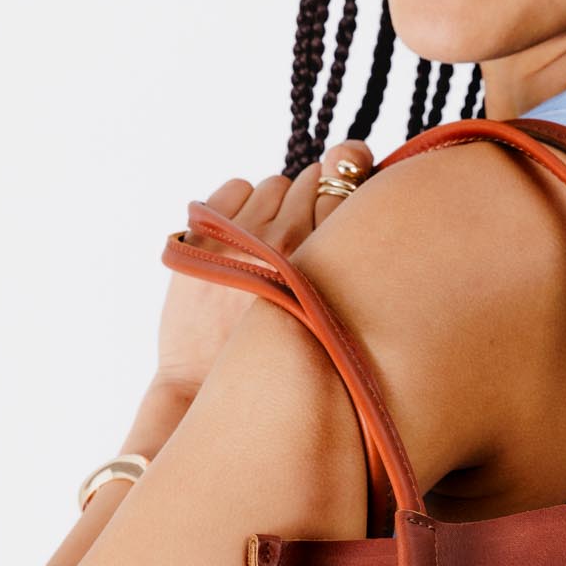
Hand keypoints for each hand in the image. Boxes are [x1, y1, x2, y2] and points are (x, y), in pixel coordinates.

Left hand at [153, 139, 374, 396]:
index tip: (356, 176)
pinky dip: (241, 203)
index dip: (351, 179)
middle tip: (312, 229)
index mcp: (323, 265)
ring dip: (278, 204)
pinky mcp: (202, 233)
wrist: (208, 389)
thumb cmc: (283, 362)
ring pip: (274, 184)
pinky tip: (245, 238)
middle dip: (316, 197)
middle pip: (312, 180)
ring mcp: (237, 234)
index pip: (346, 186)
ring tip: (276, 243)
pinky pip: (234, 187)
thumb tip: (364, 206)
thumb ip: (352, 268)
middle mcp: (283, 241)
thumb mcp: (332, 323)